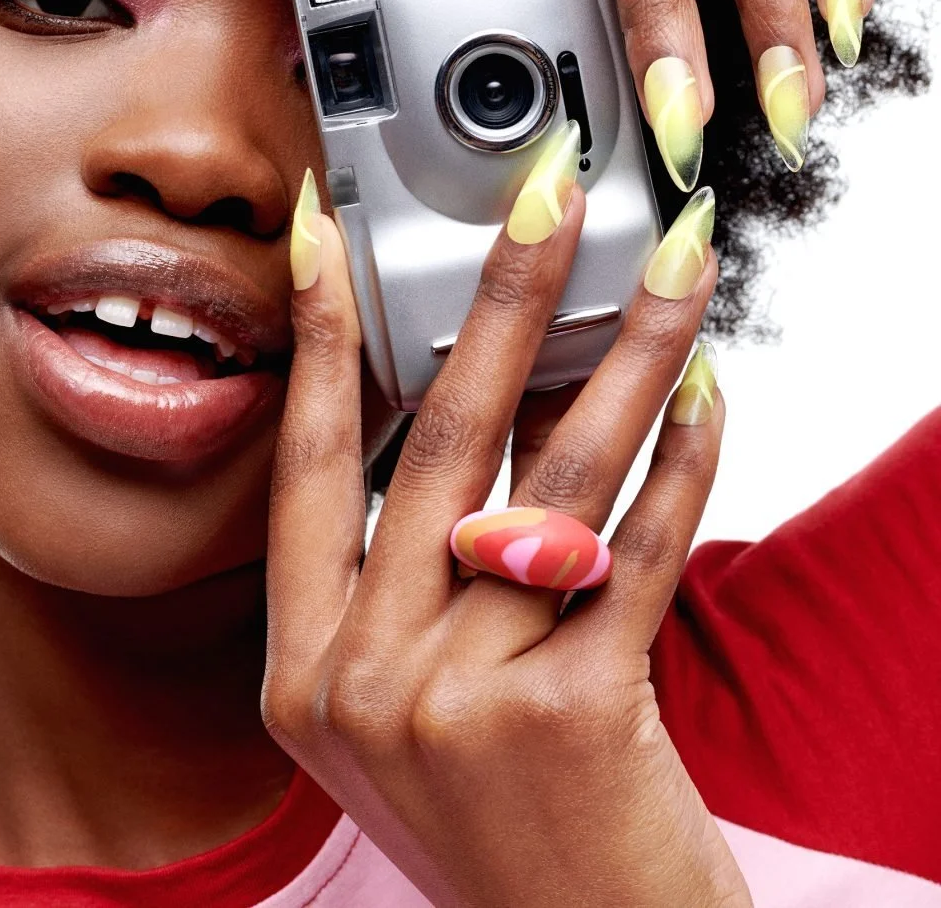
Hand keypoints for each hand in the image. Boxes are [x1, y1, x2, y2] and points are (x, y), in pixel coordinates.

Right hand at [262, 170, 749, 907]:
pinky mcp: (571, 716)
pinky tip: (708, 387)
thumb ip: (422, 566)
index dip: (319, 333)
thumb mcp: (411, 700)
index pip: (305, 461)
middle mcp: (362, 680)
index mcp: (302, 670)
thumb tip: (499, 387)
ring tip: (670, 260)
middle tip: (547, 190)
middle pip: (439, 438)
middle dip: (501, 293)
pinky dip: (684, 458)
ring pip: (553, 477)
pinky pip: (639, 549)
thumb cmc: (494, 820)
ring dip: (624, 350)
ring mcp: (458, 701)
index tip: (328, 226)